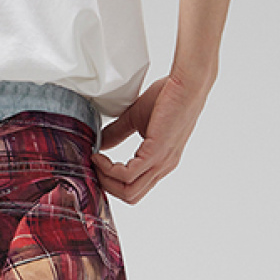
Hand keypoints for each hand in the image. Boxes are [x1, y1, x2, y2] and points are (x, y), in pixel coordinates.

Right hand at [91, 69, 212, 203]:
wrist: (187, 84)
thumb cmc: (169, 96)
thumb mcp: (136, 118)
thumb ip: (118, 133)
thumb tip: (99, 143)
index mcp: (159, 162)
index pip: (134, 189)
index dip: (113, 183)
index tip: (97, 166)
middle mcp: (162, 167)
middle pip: (130, 196)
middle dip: (107, 186)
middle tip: (93, 167)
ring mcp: (161, 162)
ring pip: (129, 191)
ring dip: (106, 180)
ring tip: (95, 161)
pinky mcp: (157, 153)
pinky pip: (128, 175)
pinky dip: (109, 169)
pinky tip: (101, 155)